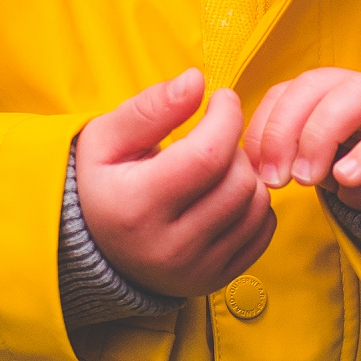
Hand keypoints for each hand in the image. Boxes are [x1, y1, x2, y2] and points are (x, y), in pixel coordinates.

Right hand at [76, 68, 276, 299]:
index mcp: (136, 207)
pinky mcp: (216, 279)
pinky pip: (263, 232)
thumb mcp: (105, 139)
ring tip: (218, 166)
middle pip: (238, 181)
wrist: (97, 248)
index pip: (208, 155)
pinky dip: (254, 205)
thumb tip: (196, 81)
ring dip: (247, 174)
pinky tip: (225, 194)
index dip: (226, 116)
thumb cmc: (102, 183)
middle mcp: (168, 246)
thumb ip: (150, 108)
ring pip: (257, 206)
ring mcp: (195, 269)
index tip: (221, 99)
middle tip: (213, 137)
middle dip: (234, 146)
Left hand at [243, 71, 360, 231]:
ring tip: (306, 181)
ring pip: (355, 96)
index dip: (264, 126)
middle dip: (283, 130)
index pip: (288, 91)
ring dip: (319, 136)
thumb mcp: (340, 174)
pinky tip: (347, 180)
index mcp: (339, 97)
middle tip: (274, 180)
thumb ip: (307, 165)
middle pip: (315, 84)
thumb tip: (265, 172)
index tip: (254, 171)